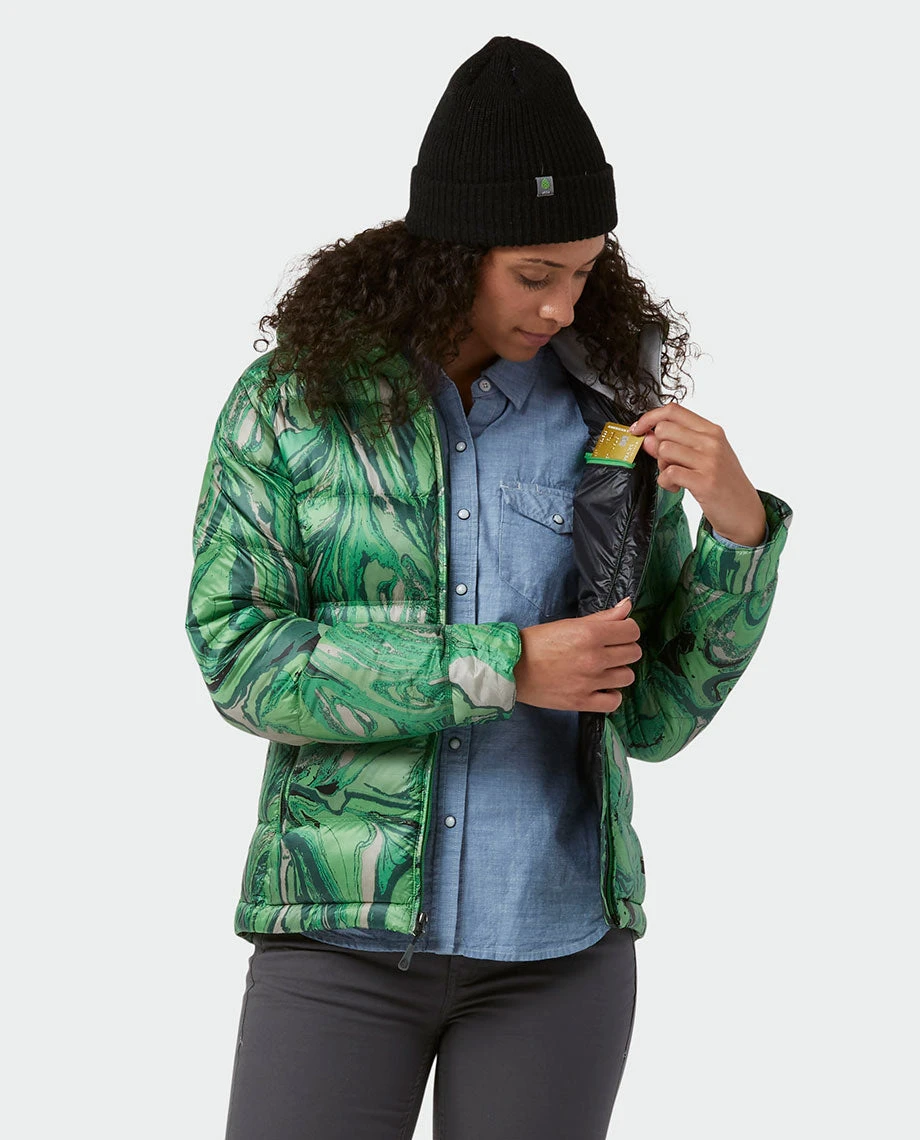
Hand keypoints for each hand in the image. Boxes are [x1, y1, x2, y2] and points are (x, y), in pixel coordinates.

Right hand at [513, 597, 641, 712]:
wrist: (512, 667)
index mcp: (590, 634)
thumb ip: (602, 617)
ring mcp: (589, 682)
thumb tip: (628, 605)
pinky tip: (601, 688)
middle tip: (609, 651)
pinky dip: (611, 695)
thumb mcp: (569, 624)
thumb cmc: (537, 642)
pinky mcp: (582, 701)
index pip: (632, 631)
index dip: (627, 630)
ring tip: (604, 670)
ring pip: (628, 676)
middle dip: (624, 649)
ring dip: (619, 672)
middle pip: (634, 653)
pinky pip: (614, 701)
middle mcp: (594, 658)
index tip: (617, 633)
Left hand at [630, 405, 766, 546]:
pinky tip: (676, 487)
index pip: (673, 410)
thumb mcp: (703, 457)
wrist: (745, 511)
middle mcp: (712, 442)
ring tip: (675, 477)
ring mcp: (710, 461)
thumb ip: (676, 445)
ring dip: (662, 466)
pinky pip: (669, 473)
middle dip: (657, 447)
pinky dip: (665, 482)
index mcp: (712, 430)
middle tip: (667, 464)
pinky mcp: (705, 482)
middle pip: (664, 429)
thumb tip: (647, 436)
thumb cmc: (723, 483)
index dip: (649, 418)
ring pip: (664, 449)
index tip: (637, 430)